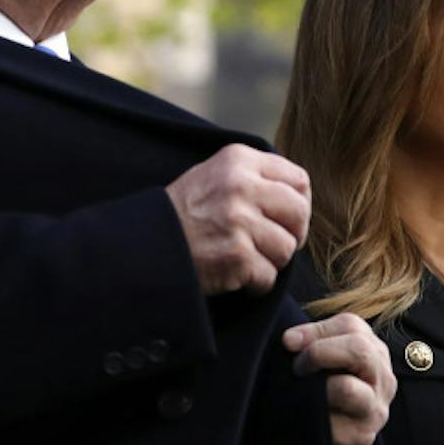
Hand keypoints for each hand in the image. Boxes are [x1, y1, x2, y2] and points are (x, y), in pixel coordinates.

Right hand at [166, 144, 310, 295]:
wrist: (145, 245)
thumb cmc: (183, 214)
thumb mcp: (214, 175)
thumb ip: (254, 177)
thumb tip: (298, 194)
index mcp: (238, 160)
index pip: (298, 179)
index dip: (299, 204)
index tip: (286, 219)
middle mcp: (241, 186)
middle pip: (299, 212)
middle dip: (293, 234)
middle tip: (273, 246)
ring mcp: (239, 222)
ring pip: (287, 248)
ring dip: (271, 262)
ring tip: (246, 260)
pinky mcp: (236, 256)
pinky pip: (269, 276)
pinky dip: (256, 284)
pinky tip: (237, 278)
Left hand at [282, 314, 395, 444]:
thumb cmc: (327, 395)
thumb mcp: (329, 363)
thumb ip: (317, 343)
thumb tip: (290, 339)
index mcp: (375, 352)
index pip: (351, 325)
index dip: (316, 329)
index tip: (288, 341)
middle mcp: (382, 378)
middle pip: (359, 349)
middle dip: (318, 352)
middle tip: (297, 367)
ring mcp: (375, 409)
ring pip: (347, 387)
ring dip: (316, 386)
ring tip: (301, 390)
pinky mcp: (361, 437)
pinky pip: (332, 421)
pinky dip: (313, 415)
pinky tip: (305, 414)